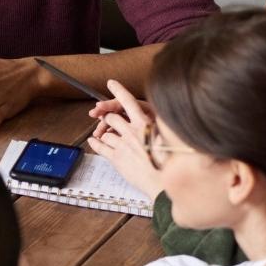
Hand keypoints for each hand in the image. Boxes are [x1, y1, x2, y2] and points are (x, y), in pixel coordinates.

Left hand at [84, 80, 161, 198]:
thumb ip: (159, 126)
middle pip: (112, 117)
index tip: (111, 83)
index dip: (119, 91)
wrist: (165, 183)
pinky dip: (95, 143)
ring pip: (105, 133)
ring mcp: (122, 145)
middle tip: (107, 119)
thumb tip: (156, 118)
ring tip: (103, 135)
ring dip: (103, 133)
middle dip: (108, 118)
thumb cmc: (171, 162)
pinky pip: (99, 147)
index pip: (129, 102)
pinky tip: (94, 141)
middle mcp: (132, 132)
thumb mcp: (168, 137)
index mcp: (146, 124)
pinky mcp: (115, 158)